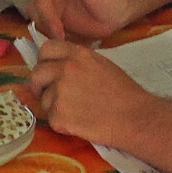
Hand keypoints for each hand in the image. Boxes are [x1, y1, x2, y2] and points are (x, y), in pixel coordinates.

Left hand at [26, 40, 153, 145]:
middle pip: (37, 74)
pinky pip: (51, 119)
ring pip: (43, 99)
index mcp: (78, 55)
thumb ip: (77, 61)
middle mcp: (66, 70)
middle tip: (48, 94)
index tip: (47, 70)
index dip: (44, 60)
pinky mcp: (59, 116)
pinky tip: (79, 123)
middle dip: (40, 85)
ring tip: (76, 112)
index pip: (46, 49)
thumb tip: (57, 65)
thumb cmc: (124, 93)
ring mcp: (60, 93)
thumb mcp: (101, 64)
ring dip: (54, 107)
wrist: (135, 117)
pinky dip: (61, 124)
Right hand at [28, 0, 132, 42]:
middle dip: (46, 16)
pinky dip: (49, 34)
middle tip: (58, 31)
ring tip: (62, 38)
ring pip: (38, 13)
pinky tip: (63, 39)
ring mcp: (54, 4)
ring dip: (46, 27)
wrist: (118, 16)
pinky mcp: (54, 19)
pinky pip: (44, 26)